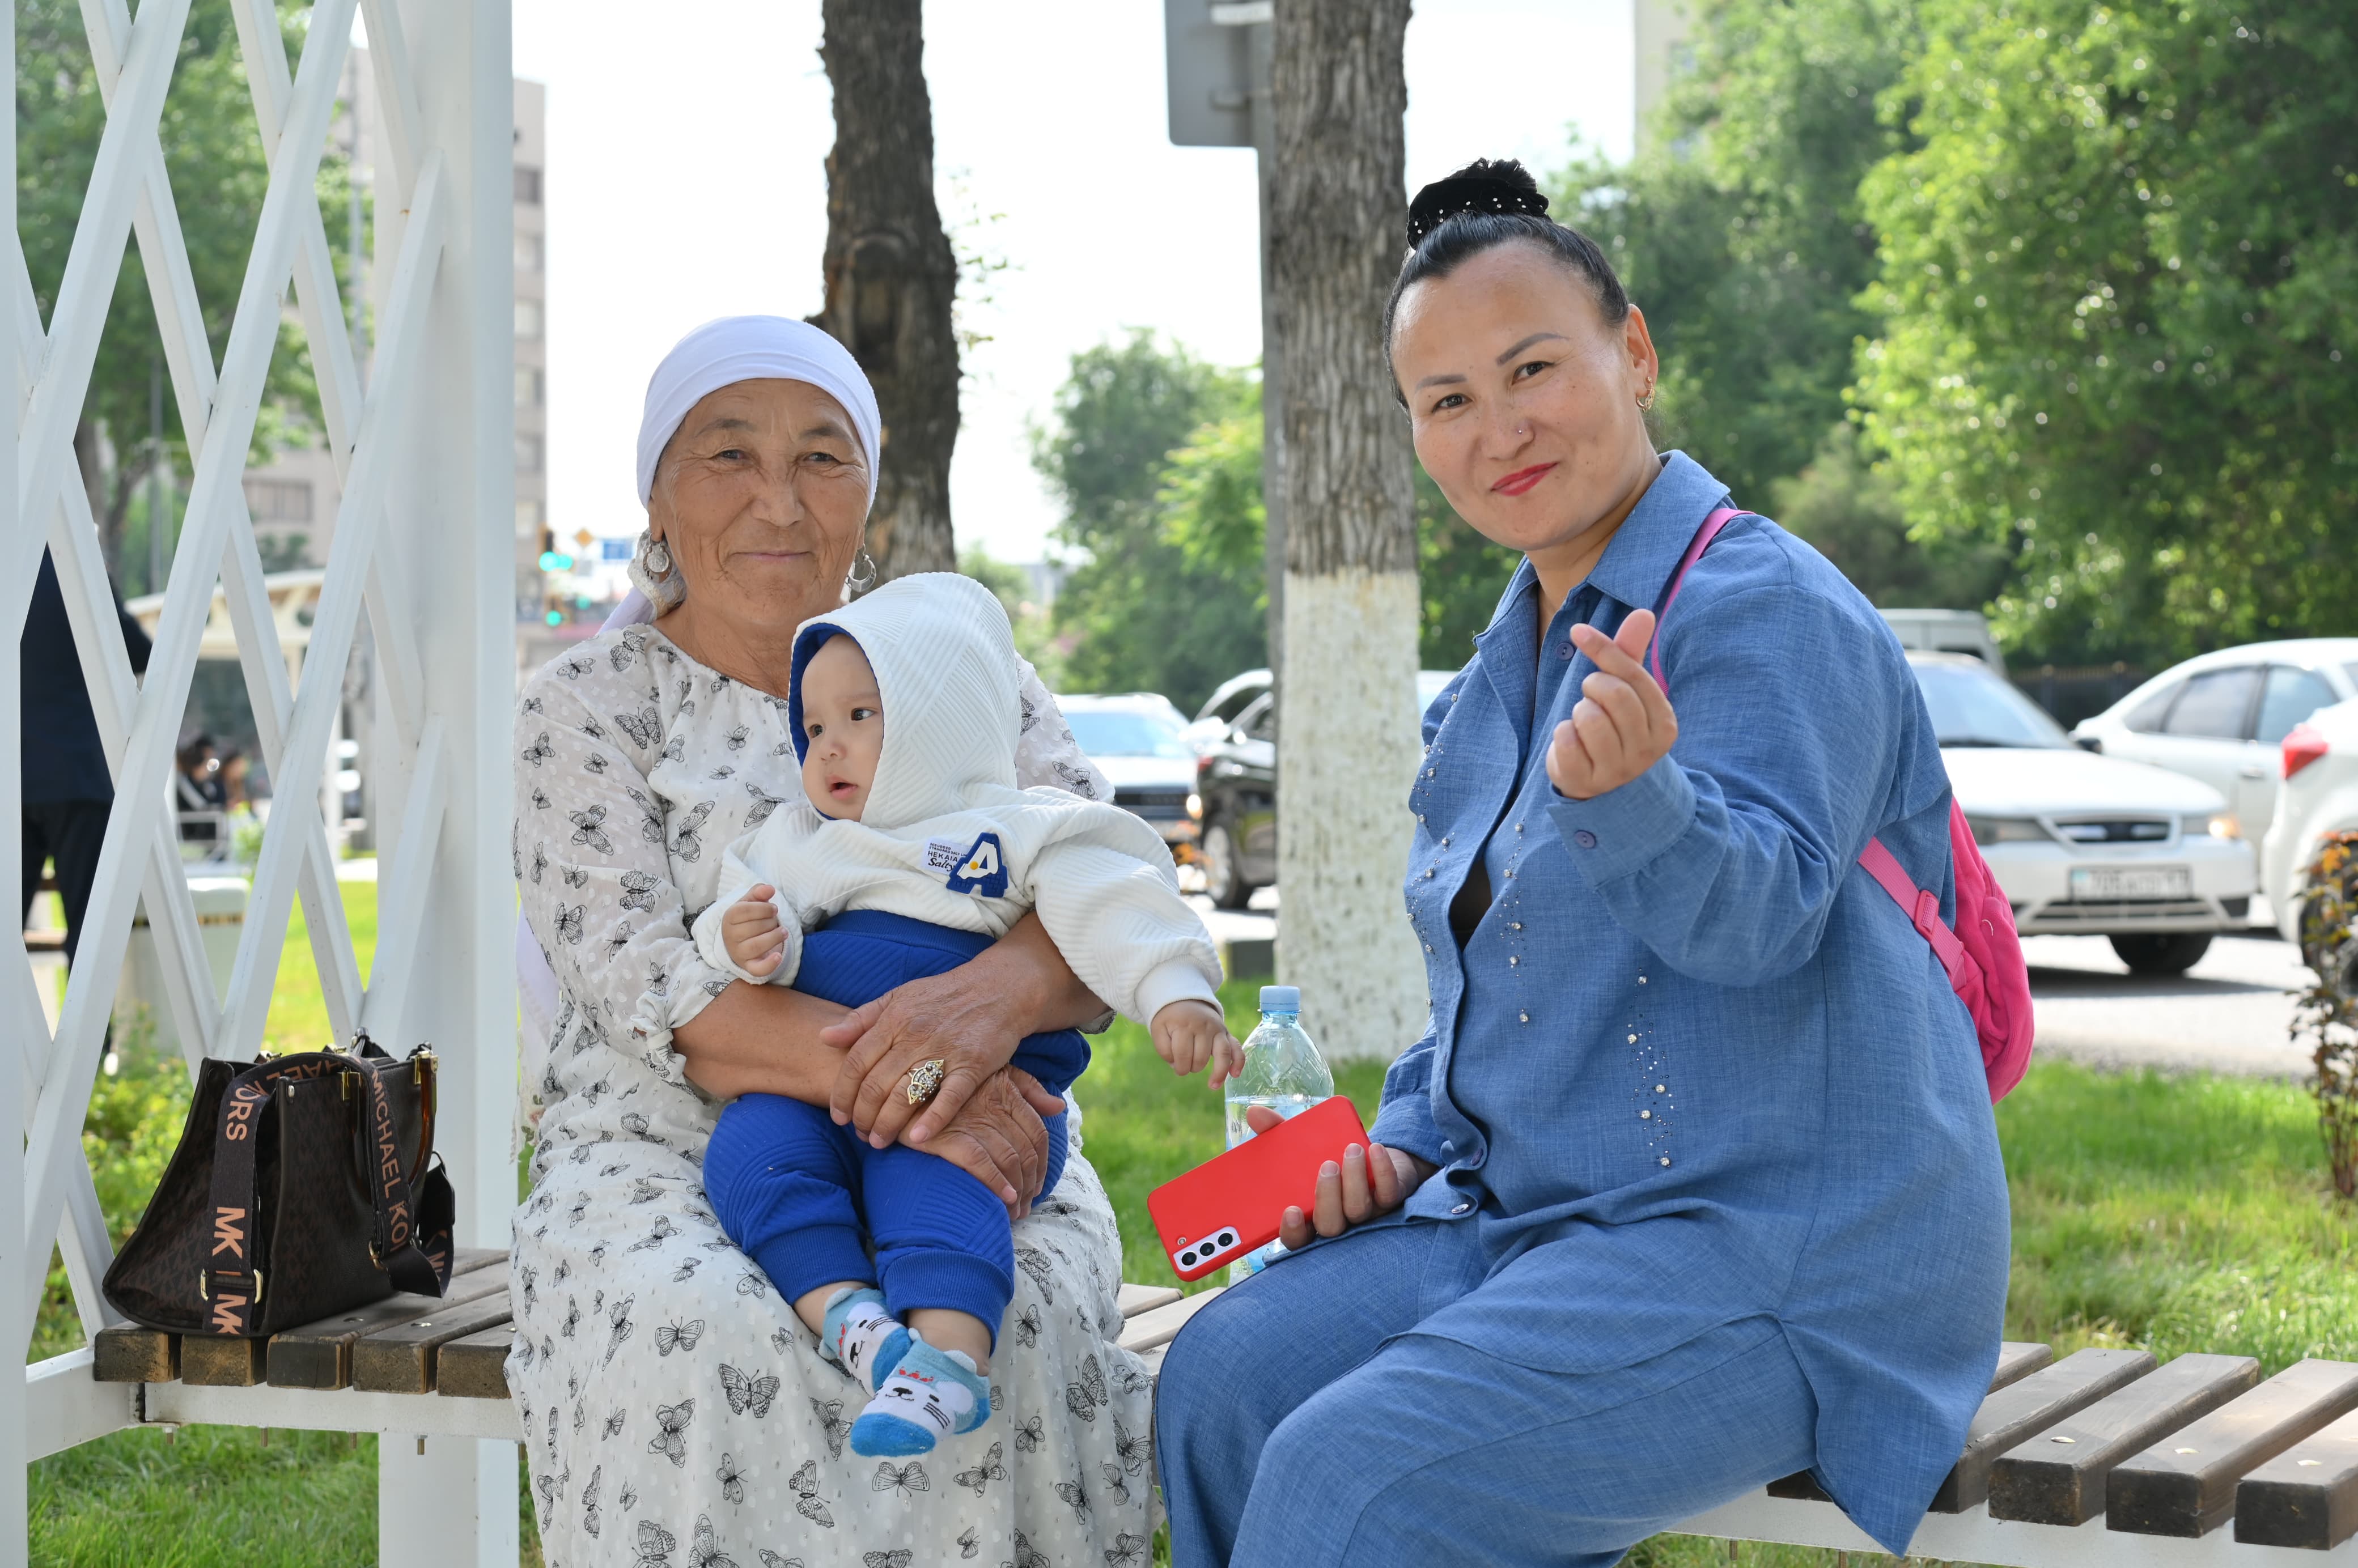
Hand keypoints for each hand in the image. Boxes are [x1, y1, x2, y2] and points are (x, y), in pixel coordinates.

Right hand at [721, 886, 786, 975]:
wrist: (743, 941)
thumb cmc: (749, 918)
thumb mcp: (751, 902)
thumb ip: (759, 892)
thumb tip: (769, 889)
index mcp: (729, 918)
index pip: (744, 911)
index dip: (763, 908)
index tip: (773, 909)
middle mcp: (730, 937)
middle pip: (752, 928)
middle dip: (770, 922)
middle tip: (775, 921)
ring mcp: (739, 953)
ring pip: (756, 946)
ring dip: (774, 937)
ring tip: (783, 932)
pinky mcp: (749, 967)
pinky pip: (757, 969)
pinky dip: (769, 964)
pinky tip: (778, 956)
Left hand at [822, 966, 1053, 1148]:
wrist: (997, 988)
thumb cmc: (943, 996)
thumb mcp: (898, 997)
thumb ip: (861, 1019)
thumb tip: (823, 1037)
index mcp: (895, 1019)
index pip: (857, 1062)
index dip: (842, 1093)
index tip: (838, 1116)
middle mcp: (916, 1035)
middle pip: (877, 1084)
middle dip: (862, 1115)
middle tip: (859, 1134)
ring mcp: (946, 1050)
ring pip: (907, 1094)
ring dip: (888, 1124)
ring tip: (879, 1142)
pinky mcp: (974, 1064)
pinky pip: (950, 1096)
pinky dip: (933, 1119)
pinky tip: (917, 1139)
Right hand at [923, 1065, 1055, 1217]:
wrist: (901, 1087)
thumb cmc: (950, 1082)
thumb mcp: (993, 1073)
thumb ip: (1027, 1089)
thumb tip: (1059, 1108)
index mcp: (1007, 1091)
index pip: (1037, 1133)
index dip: (1043, 1163)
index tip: (1038, 1185)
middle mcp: (993, 1106)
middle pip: (1026, 1151)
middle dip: (1031, 1184)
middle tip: (1026, 1206)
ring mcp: (971, 1121)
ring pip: (1009, 1160)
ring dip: (1017, 1191)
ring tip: (1015, 1211)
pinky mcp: (948, 1135)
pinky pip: (981, 1163)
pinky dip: (996, 1183)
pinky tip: (1003, 1199)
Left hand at [1149, 1000, 1243, 1087]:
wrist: (1185, 999)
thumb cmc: (1170, 1019)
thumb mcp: (1158, 1029)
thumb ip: (1164, 1049)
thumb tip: (1178, 1066)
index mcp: (1184, 1025)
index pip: (1182, 1054)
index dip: (1178, 1066)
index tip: (1175, 1066)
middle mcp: (1203, 1026)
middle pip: (1201, 1057)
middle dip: (1192, 1067)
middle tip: (1186, 1065)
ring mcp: (1218, 1029)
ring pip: (1222, 1054)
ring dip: (1218, 1072)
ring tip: (1212, 1086)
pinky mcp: (1227, 1032)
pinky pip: (1237, 1047)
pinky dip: (1238, 1061)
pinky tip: (1234, 1074)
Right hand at [1243, 1104, 1436, 1248]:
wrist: (1377, 1156)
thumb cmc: (1330, 1155)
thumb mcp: (1301, 1145)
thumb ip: (1277, 1132)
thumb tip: (1254, 1113)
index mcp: (1310, 1216)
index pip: (1298, 1240)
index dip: (1294, 1231)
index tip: (1291, 1210)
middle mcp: (1338, 1221)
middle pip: (1330, 1227)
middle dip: (1327, 1198)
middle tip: (1327, 1166)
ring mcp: (1366, 1213)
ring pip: (1358, 1210)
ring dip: (1354, 1179)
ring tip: (1351, 1149)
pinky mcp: (1391, 1199)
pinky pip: (1388, 1193)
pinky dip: (1382, 1170)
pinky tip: (1374, 1149)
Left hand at [1546, 608, 1678, 800]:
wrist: (1604, 789)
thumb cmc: (1615, 729)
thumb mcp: (1626, 692)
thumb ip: (1630, 655)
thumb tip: (1644, 612)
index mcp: (1664, 722)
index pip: (1633, 675)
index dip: (1603, 649)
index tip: (1578, 631)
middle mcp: (1647, 749)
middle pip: (1613, 694)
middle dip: (1592, 687)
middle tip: (1590, 697)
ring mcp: (1618, 769)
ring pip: (1587, 717)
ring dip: (1576, 714)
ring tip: (1584, 727)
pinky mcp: (1586, 782)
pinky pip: (1565, 740)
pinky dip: (1561, 736)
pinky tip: (1573, 746)